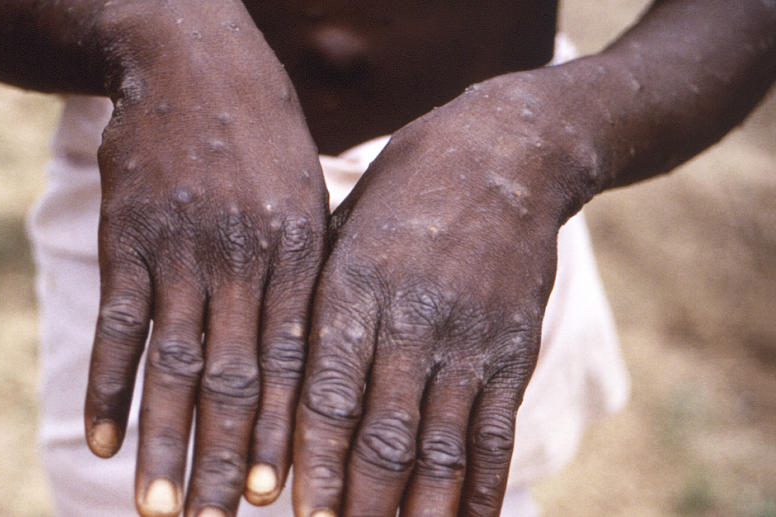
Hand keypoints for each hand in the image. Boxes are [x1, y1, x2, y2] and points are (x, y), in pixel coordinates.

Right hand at [82, 12, 327, 514]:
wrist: (192, 60)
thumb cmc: (262, 138)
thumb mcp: (307, 196)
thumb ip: (308, 274)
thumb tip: (314, 361)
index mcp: (296, 254)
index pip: (293, 364)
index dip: (285, 436)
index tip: (280, 499)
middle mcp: (241, 259)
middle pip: (234, 379)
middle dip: (226, 460)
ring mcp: (180, 249)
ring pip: (173, 363)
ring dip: (163, 442)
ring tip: (157, 508)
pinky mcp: (126, 238)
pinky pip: (116, 323)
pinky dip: (107, 384)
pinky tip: (100, 439)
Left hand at [293, 72, 588, 515]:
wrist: (505, 153)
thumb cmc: (401, 191)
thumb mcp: (339, 227)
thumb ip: (312, 302)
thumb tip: (270, 381)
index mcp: (354, 288)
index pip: (328, 395)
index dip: (313, 463)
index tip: (296, 512)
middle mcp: (412, 320)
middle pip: (383, 436)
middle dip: (359, 503)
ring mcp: (470, 338)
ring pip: (442, 448)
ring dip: (420, 511)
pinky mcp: (514, 348)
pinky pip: (495, 433)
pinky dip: (482, 490)